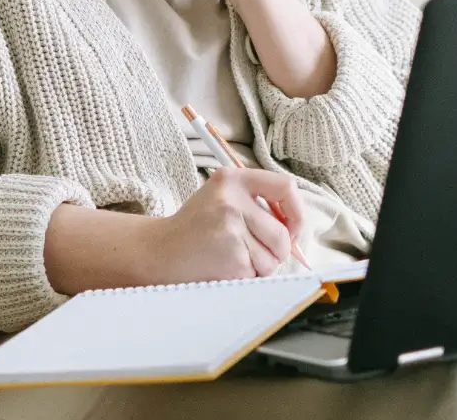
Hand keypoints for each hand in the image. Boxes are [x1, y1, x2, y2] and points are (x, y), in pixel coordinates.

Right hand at [145, 168, 304, 282]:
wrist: (159, 251)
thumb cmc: (196, 226)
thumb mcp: (222, 196)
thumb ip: (257, 201)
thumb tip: (296, 227)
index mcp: (233, 179)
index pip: (286, 186)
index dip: (296, 211)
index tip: (292, 227)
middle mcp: (232, 200)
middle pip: (282, 233)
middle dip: (277, 251)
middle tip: (257, 253)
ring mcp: (231, 230)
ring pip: (273, 258)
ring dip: (261, 266)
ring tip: (235, 258)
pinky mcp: (231, 259)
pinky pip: (258, 274)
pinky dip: (248, 277)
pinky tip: (226, 268)